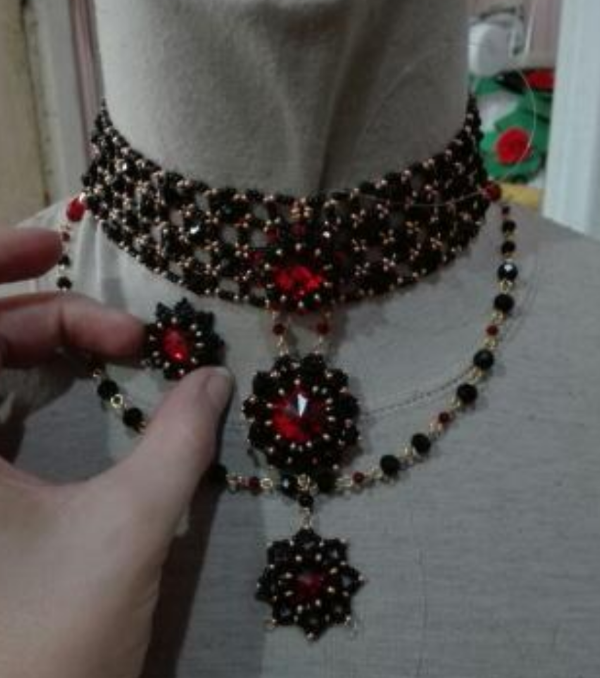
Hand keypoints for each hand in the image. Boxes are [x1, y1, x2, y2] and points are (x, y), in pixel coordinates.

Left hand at [0, 228, 232, 677]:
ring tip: (106, 345)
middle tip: (124, 332)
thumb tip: (215, 379)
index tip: (61, 250)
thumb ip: (179, 443)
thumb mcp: (128, 531)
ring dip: (29, 344)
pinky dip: (17, 380)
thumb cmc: (52, 645)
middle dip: (40, 315)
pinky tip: (64, 379)